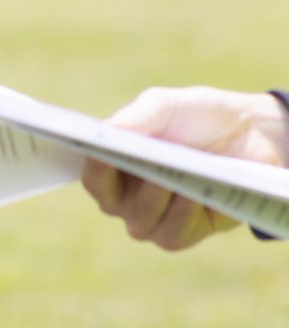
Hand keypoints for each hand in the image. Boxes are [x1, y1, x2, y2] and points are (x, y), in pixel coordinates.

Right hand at [82, 86, 288, 250]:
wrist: (250, 136)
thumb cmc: (196, 115)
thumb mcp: (163, 105)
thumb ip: (134, 118)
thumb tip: (105, 133)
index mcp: (114, 161)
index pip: (90, 173)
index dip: (91, 165)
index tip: (99, 153)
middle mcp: (126, 194)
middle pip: (110, 203)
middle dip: (129, 186)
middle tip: (146, 167)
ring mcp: (153, 217)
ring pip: (141, 223)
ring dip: (158, 201)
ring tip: (176, 180)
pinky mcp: (183, 233)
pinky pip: (172, 234)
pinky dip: (182, 215)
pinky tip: (196, 195)